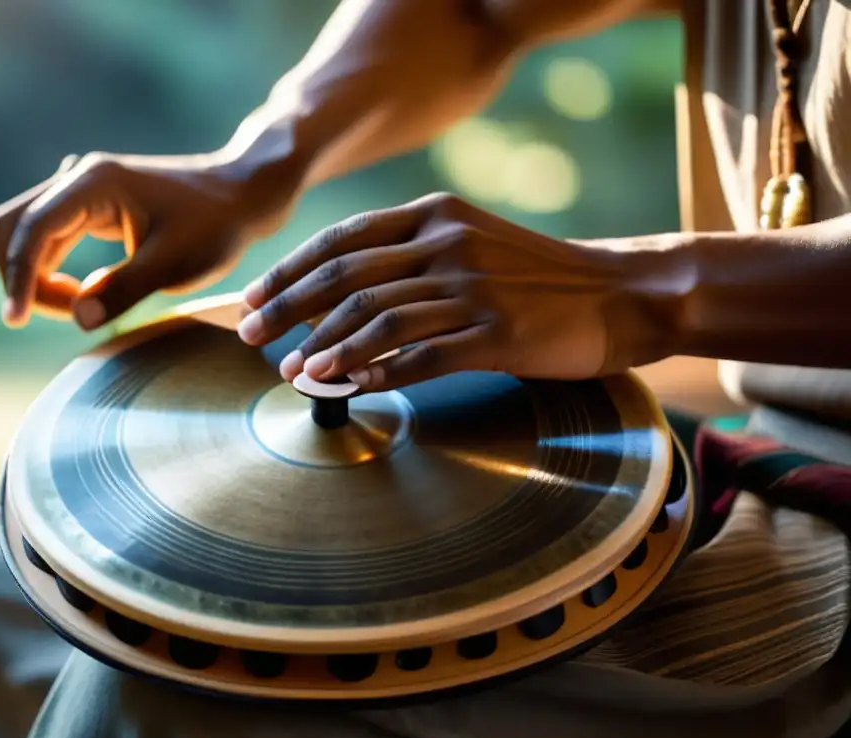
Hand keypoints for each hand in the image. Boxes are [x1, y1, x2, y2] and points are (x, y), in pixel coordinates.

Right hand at [0, 151, 294, 328]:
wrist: (242, 197)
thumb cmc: (216, 227)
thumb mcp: (174, 265)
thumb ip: (124, 290)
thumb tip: (78, 320)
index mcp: (95, 184)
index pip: (32, 231)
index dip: (19, 278)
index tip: (16, 320)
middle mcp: (80, 179)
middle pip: (13, 225)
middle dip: (21, 275)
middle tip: (65, 315)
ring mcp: (83, 187)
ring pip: (27, 230)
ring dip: (35, 273)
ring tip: (82, 306)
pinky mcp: (91, 203)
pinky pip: (49, 234)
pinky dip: (49, 266)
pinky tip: (84, 292)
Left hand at [237, 193, 676, 390]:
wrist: (622, 293)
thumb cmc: (539, 275)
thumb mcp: (473, 240)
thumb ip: (413, 254)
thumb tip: (342, 293)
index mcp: (435, 213)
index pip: (342, 239)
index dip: (290, 271)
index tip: (254, 297)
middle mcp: (448, 243)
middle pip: (346, 277)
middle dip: (288, 308)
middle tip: (250, 335)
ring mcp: (473, 288)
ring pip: (377, 318)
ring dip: (327, 348)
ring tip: (294, 370)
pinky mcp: (497, 334)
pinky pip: (422, 356)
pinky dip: (380, 374)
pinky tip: (353, 388)